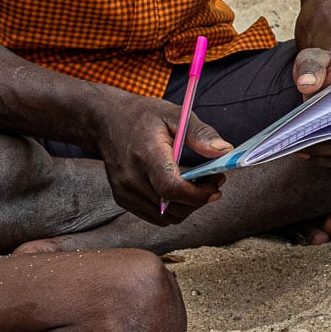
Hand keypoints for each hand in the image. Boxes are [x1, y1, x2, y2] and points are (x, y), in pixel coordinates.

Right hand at [96, 91, 229, 223]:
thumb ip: (200, 133)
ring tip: (197, 185)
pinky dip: (172, 209)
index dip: (199, 193)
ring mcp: (125, 192)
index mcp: (146, 155)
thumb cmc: (143, 116)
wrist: (106, 122)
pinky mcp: (123, 199)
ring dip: (187, 206)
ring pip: (166, 217)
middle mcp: (131, 178)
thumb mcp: (174, 114)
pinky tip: (179, 190)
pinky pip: (155, 217)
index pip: (172, 189)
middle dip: (199, 199)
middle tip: (213, 182)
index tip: (217, 183)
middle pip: (173, 208)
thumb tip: (225, 150)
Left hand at [291, 48, 330, 167]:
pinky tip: (303, 151)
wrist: (325, 74)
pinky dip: (323, 159)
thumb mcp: (313, 57)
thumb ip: (311, 66)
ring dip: (321, 154)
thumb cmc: (321, 65)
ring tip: (296, 147)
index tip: (312, 124)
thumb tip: (306, 84)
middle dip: (323, 143)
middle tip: (296, 140)